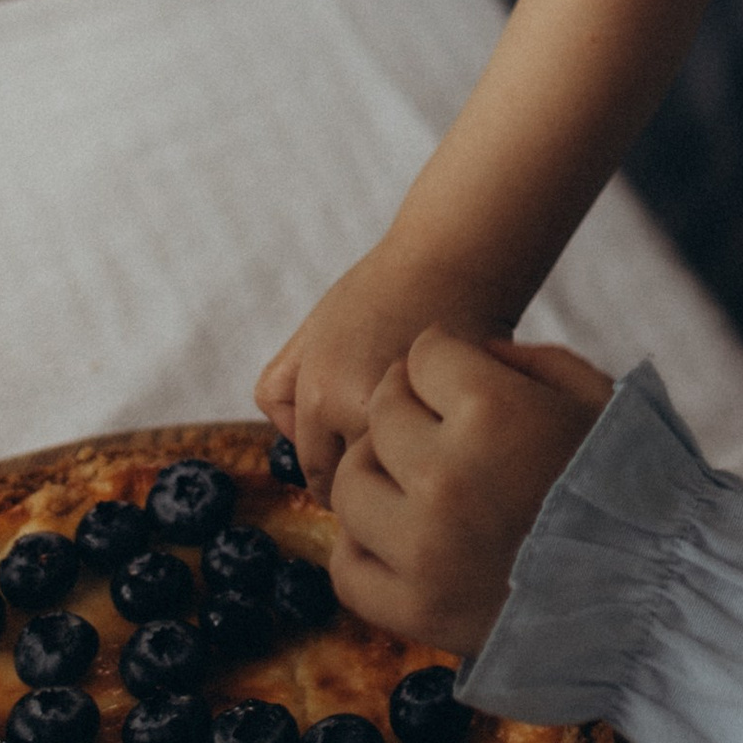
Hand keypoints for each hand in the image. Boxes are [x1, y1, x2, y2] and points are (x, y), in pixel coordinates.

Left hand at [254, 241, 523, 496]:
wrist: (454, 257)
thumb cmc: (379, 292)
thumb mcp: (309, 335)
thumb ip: (282, 394)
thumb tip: (293, 447)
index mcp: (321, 396)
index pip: (318, 474)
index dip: (333, 481)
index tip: (351, 485)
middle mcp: (361, 411)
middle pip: (358, 484)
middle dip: (367, 483)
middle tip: (384, 473)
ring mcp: (414, 416)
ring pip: (399, 476)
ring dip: (404, 473)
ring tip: (416, 455)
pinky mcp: (461, 413)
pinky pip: (439, 455)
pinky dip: (440, 452)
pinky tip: (446, 433)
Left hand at [330, 329, 612, 654]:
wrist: (655, 596)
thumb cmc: (629, 482)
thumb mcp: (593, 395)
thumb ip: (523, 360)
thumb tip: (459, 356)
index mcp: (494, 412)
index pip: (424, 353)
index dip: (447, 360)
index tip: (464, 380)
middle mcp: (446, 476)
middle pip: (381, 412)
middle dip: (410, 409)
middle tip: (441, 430)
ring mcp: (423, 549)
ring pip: (351, 484)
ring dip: (380, 476)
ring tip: (418, 486)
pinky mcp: (415, 611)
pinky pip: (348, 566)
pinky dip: (366, 549)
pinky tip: (402, 540)